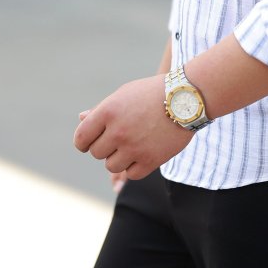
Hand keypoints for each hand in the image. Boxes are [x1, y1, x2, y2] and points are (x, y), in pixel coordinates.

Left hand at [73, 74, 193, 179]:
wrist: (187, 97)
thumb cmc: (152, 93)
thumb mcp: (125, 94)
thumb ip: (101, 110)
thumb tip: (80, 119)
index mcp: (108, 111)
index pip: (81, 138)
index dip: (84, 141)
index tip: (91, 141)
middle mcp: (118, 130)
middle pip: (97, 153)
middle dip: (106, 147)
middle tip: (121, 137)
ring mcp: (134, 147)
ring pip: (112, 166)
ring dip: (120, 158)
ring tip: (134, 143)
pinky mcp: (150, 160)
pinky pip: (131, 173)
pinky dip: (135, 166)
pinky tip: (144, 151)